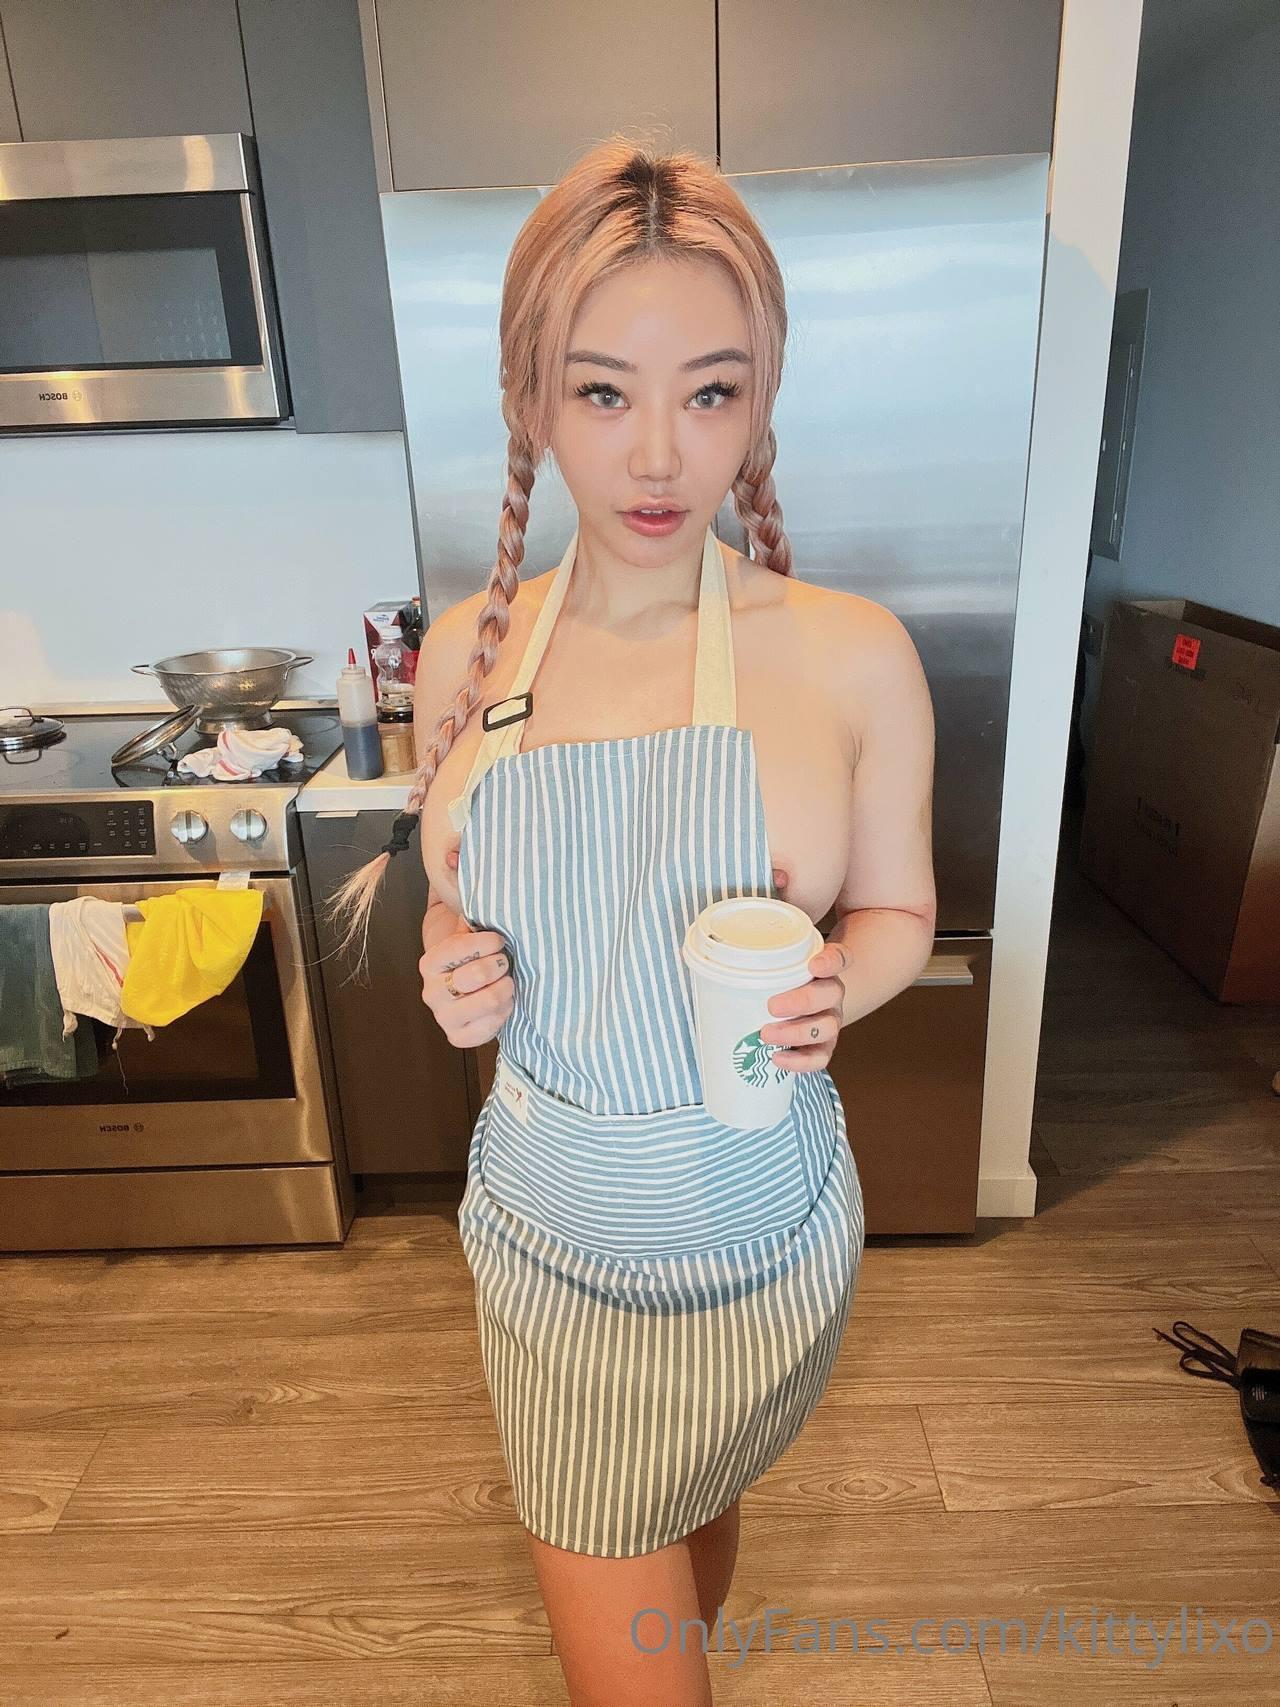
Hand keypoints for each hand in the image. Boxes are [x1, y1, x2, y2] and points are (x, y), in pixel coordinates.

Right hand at [420, 918, 513, 1047]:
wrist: (469, 991)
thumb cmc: (474, 959)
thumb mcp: (469, 934)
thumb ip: (470, 914)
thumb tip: (464, 876)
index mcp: (430, 963)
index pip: (457, 948)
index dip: (485, 942)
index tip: (499, 940)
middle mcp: (431, 992)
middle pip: (476, 975)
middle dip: (499, 965)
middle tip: (505, 962)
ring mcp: (443, 1017)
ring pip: (488, 1000)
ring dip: (506, 988)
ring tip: (508, 982)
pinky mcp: (458, 1038)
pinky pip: (490, 1026)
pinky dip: (505, 1012)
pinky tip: (505, 1002)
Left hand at [759, 937, 849, 1072]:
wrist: (799, 1008)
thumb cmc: (782, 982)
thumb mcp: (776, 964)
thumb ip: (762, 953)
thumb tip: (730, 943)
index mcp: (823, 967)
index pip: (838, 958)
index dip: (830, 962)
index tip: (813, 966)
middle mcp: (831, 992)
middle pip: (831, 993)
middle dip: (803, 1002)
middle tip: (772, 1006)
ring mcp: (830, 1020)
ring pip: (827, 1027)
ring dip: (796, 1033)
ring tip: (766, 1035)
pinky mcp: (824, 1046)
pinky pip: (820, 1057)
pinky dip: (800, 1061)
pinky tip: (778, 1058)